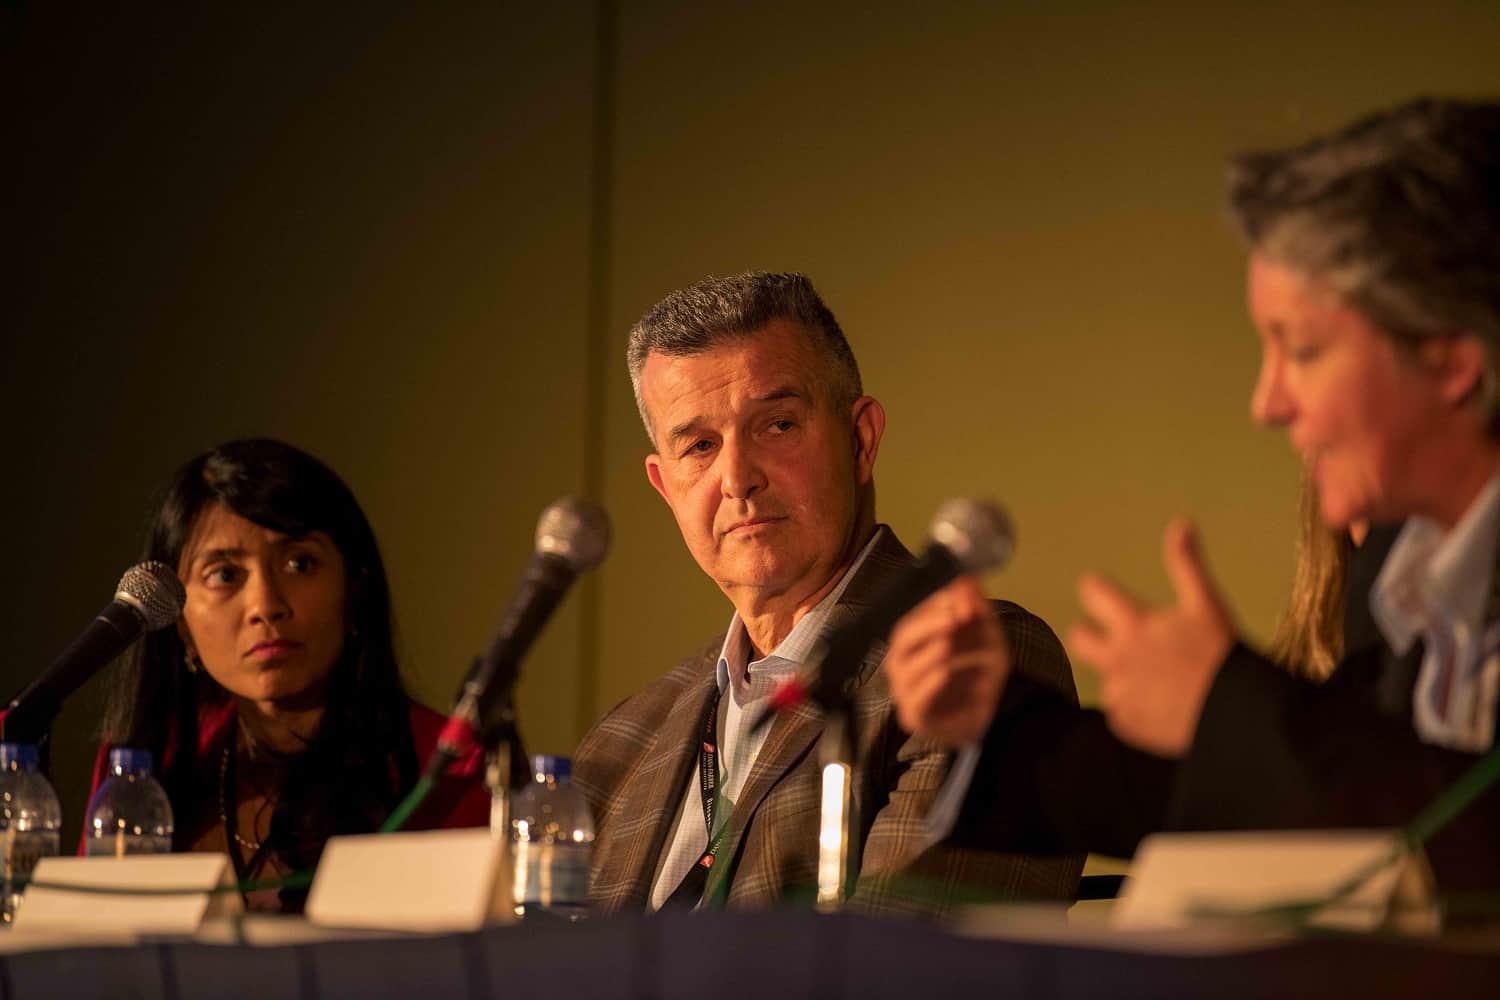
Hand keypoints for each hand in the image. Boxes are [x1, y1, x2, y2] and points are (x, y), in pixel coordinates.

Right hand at [884, 576, 1007, 747]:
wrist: (989, 716)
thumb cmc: (978, 675)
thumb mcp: (986, 637)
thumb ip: (976, 609)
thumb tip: (968, 577)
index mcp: (916, 641)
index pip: (912, 616)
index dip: (932, 605)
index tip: (957, 597)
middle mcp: (904, 664)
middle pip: (901, 639)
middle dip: (927, 625)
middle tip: (953, 617)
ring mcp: (906, 692)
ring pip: (905, 668)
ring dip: (928, 653)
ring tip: (949, 644)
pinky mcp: (916, 717)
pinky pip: (916, 699)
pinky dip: (930, 684)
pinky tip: (946, 672)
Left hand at [1067, 520, 1234, 757]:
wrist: (1235, 712)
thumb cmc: (1221, 653)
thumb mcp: (1206, 603)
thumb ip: (1186, 564)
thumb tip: (1180, 524)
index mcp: (1134, 624)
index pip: (1092, 592)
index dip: (1096, 590)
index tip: (1102, 593)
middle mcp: (1117, 657)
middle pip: (1078, 638)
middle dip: (1090, 635)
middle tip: (1118, 639)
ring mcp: (1119, 692)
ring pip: (1104, 677)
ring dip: (1122, 675)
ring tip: (1156, 678)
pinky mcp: (1124, 723)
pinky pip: (1119, 711)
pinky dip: (1136, 707)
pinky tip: (1162, 705)